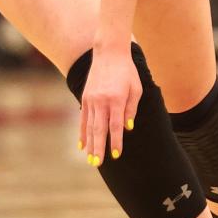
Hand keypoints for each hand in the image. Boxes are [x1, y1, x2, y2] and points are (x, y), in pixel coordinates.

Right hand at [79, 47, 142, 165]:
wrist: (109, 53)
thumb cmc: (127, 71)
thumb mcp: (136, 88)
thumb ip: (131, 109)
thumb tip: (127, 129)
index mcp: (116, 99)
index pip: (115, 125)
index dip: (115, 141)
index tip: (116, 155)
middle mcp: (101, 100)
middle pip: (99, 129)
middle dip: (98, 147)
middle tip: (97, 163)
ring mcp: (91, 99)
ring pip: (90, 126)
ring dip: (90, 144)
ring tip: (90, 159)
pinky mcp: (85, 97)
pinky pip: (83, 119)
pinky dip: (82, 133)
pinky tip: (82, 145)